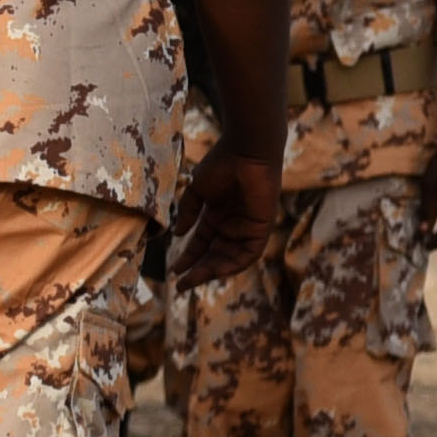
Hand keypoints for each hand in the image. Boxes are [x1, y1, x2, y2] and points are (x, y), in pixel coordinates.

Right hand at [172, 137, 278, 287]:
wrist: (245, 152)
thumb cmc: (221, 165)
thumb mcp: (197, 191)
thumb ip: (188, 213)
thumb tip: (177, 235)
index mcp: (217, 214)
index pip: (202, 242)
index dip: (189, 257)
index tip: (174, 271)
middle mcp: (232, 223)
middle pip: (215, 254)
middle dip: (199, 270)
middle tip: (182, 284)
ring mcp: (247, 226)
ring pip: (230, 257)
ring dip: (213, 270)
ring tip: (194, 280)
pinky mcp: (261, 227)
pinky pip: (249, 253)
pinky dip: (234, 264)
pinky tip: (216, 271)